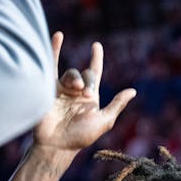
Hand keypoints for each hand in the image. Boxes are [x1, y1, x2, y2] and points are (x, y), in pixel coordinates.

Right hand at [33, 32, 135, 154]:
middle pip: (83, 74)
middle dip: (88, 81)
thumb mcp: (103, 121)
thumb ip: (116, 105)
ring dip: (75, 79)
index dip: (96, 59)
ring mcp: (61, 90)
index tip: (96, 46)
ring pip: (70, 73)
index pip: (94, 72)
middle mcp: (76, 92)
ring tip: (75, 91)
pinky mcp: (48, 90)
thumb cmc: (81, 137)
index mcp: (90, 98)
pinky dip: (53, 50)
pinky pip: (50, 66)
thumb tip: (133, 91)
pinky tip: (57, 36)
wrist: (57, 144)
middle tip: (85, 94)